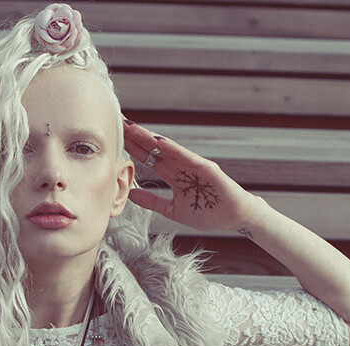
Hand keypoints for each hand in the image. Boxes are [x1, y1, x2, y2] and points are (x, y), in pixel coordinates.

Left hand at [122, 118, 259, 233]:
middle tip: (120, 122)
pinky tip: (160, 142)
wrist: (233, 218)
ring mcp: (193, 165)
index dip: (133, 148)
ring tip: (134, 128)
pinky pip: (187, 157)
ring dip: (151, 138)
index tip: (116, 138)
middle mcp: (181, 166)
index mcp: (173, 175)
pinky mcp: (206, 168)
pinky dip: (174, 150)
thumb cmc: (207, 213)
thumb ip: (152, 201)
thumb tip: (131, 195)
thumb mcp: (172, 210)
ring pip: (168, 148)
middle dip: (137, 137)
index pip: (149, 158)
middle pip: (155, 149)